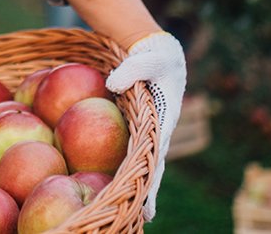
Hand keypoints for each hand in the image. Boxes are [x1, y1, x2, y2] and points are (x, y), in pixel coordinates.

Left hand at [105, 32, 185, 220]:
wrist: (157, 53)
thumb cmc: (153, 58)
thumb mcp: (146, 60)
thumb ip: (131, 71)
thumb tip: (112, 85)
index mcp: (162, 121)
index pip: (156, 157)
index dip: (153, 181)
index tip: (149, 204)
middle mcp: (156, 132)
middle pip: (150, 167)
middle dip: (147, 192)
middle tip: (143, 218)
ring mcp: (146, 132)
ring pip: (139, 161)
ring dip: (134, 183)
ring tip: (129, 210)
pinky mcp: (135, 127)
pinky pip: (126, 147)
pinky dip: (121, 164)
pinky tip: (108, 178)